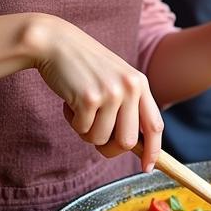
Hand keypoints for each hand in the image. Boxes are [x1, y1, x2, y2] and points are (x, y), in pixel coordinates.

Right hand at [25, 15, 162, 170]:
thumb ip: (127, 106)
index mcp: (140, 83)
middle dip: (109, 147)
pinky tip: (70, 101)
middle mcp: (130, 87)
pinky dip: (73, 122)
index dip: (153, 151)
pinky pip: (82, 129)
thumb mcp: (114, 80)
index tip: (147, 167)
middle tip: (93, 134)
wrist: (55, 43)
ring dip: (87, 132)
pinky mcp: (89, 97)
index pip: (155, 126)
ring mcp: (110, 92)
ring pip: (101, 139)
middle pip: (127, 142)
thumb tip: (133, 146)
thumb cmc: (84, 66)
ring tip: (80, 109)